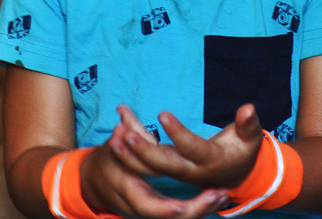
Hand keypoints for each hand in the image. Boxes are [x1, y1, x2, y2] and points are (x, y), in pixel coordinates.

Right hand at [79, 134, 229, 218]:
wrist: (97, 184)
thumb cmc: (107, 162)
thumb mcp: (115, 146)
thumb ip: (125, 130)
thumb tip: (123, 113)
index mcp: (128, 191)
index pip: (148, 206)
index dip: (166, 208)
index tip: (185, 205)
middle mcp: (141, 206)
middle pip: (172, 217)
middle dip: (197, 209)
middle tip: (218, 193)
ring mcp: (151, 210)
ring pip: (181, 218)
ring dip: (205, 208)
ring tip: (225, 193)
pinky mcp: (160, 210)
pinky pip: (183, 214)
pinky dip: (201, 207)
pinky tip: (219, 197)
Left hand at [111, 104, 262, 190]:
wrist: (233, 175)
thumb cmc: (241, 152)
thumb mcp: (249, 140)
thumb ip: (248, 125)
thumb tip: (249, 107)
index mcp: (210, 161)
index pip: (191, 149)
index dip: (177, 133)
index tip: (162, 114)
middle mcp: (190, 169)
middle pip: (165, 164)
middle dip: (145, 151)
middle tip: (127, 135)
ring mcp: (176, 169)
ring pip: (150, 166)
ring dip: (131, 152)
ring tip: (114, 134)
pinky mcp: (167, 164)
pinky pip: (145, 159)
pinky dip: (131, 145)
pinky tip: (119, 125)